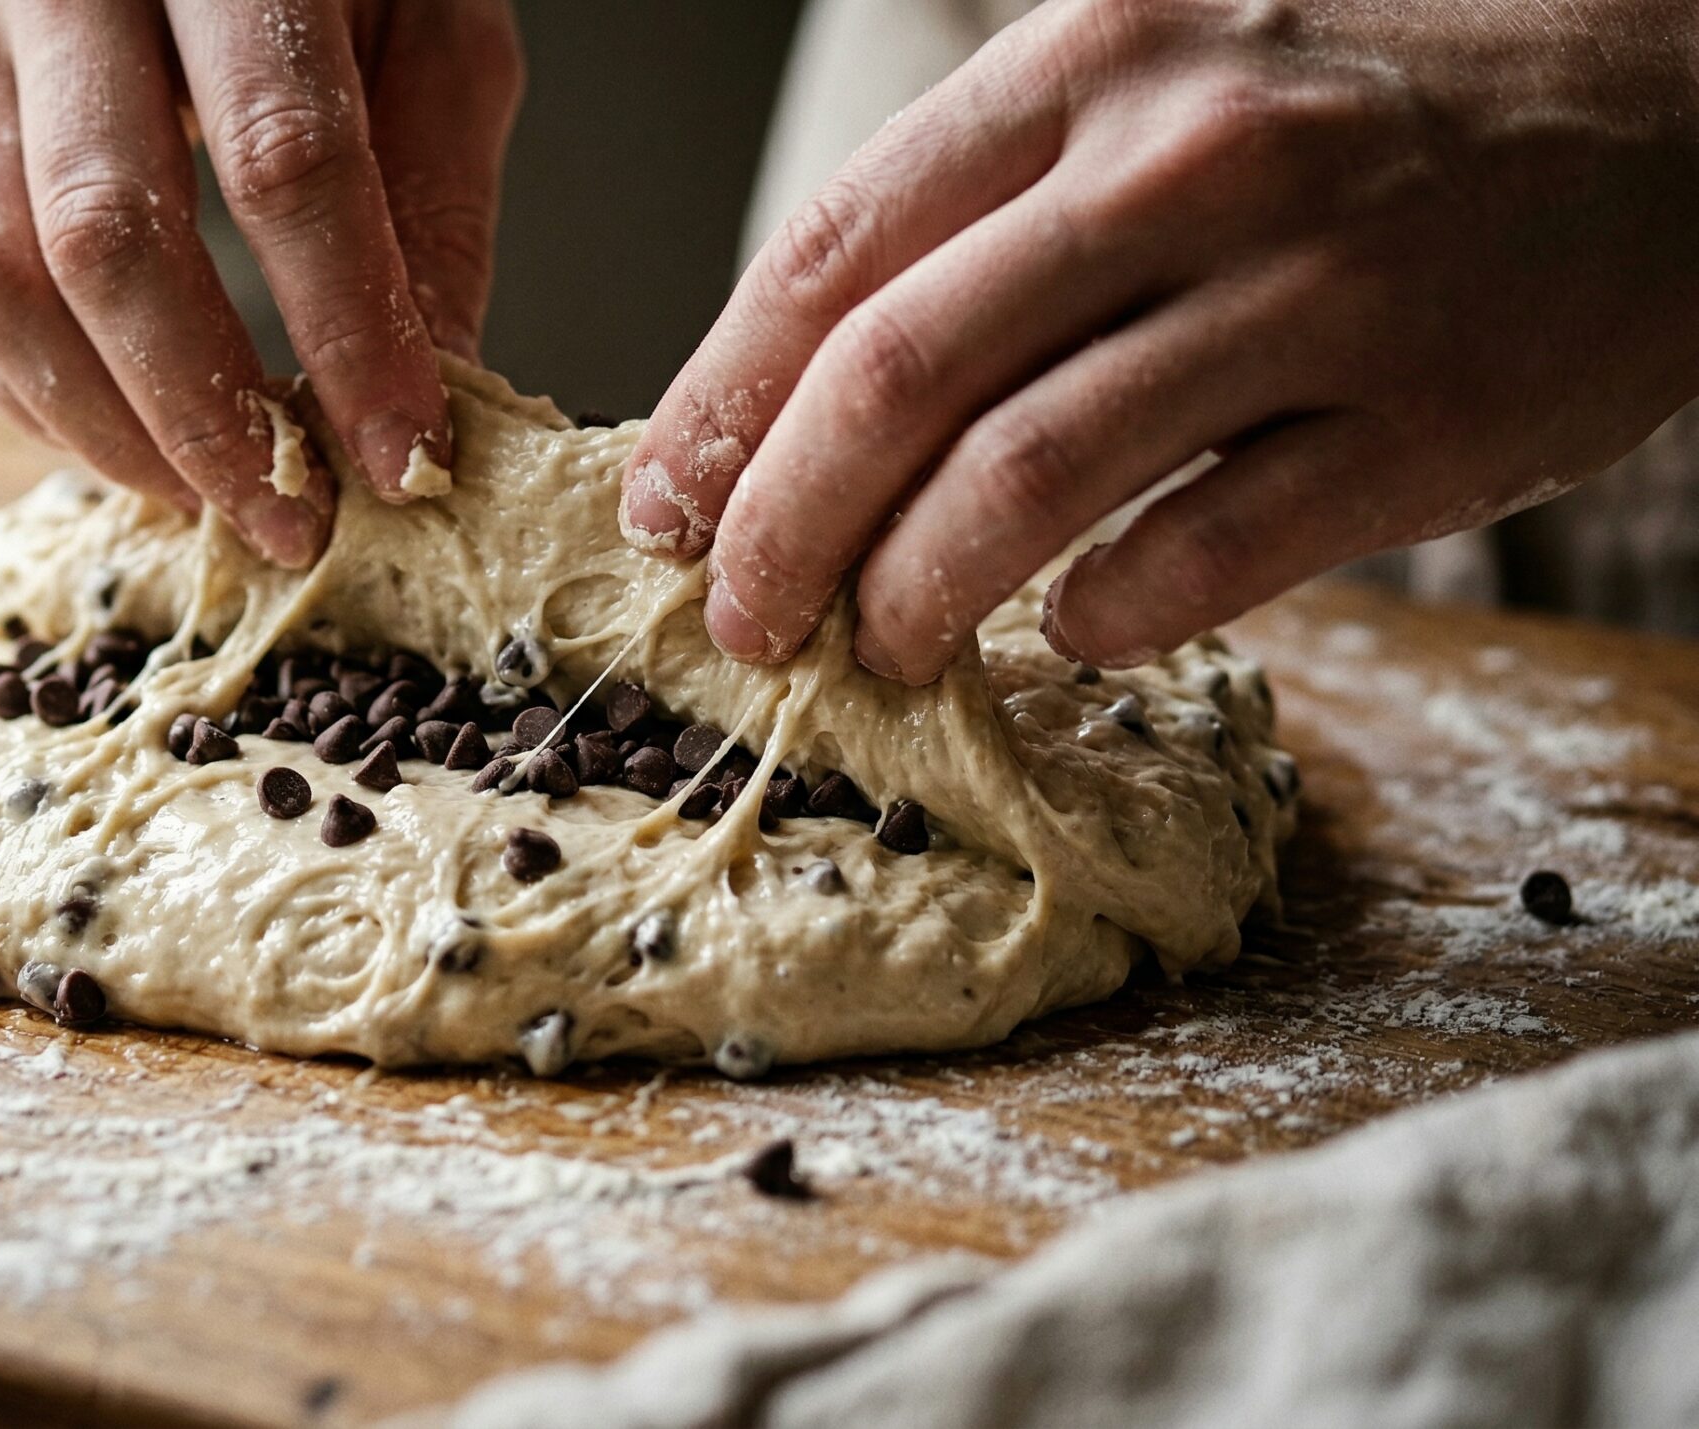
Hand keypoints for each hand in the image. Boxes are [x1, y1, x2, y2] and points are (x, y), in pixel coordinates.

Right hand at [0, 0, 521, 564]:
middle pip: (106, 235)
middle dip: (206, 413)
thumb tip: (422, 400)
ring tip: (206, 499)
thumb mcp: (429, 27)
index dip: (346, 327)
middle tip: (293, 521)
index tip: (405, 456)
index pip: (283, 156)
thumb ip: (432, 195)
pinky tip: (123, 439)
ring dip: (103, 427)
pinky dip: (31, 393)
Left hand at [624, 0, 1698, 676]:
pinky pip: (1199, 560)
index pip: (836, 252)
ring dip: (912, 597)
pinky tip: (1066, 630)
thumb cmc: (1358, 108)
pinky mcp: (1427, 424)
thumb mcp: (1156, 80)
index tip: (667, 501)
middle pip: (898, 380)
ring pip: (1027, 484)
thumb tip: (783, 402)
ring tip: (877, 647)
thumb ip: (982, 216)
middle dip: (781, 528)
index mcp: (1090, 64)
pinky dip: (1095, 620)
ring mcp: (1316, 294)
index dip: (722, 400)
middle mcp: (1189, 163)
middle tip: (741, 620)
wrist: (1663, 101)